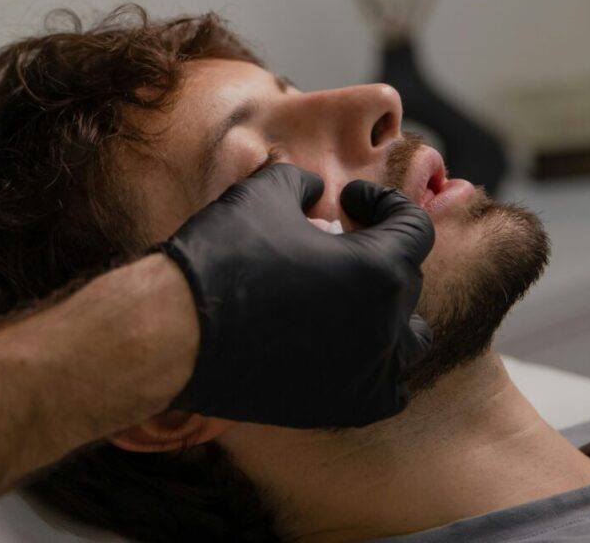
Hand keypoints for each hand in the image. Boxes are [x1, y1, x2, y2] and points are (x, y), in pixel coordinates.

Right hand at [156, 163, 434, 427]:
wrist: (175, 332)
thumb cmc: (222, 256)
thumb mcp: (265, 193)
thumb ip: (304, 185)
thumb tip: (317, 195)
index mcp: (378, 270)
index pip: (414, 228)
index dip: (382, 204)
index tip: (348, 200)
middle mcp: (385, 326)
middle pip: (407, 279)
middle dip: (378, 251)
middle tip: (334, 240)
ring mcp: (366, 372)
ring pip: (408, 338)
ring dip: (388, 310)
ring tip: (349, 294)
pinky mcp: (341, 405)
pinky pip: (387, 388)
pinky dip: (377, 364)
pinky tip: (345, 344)